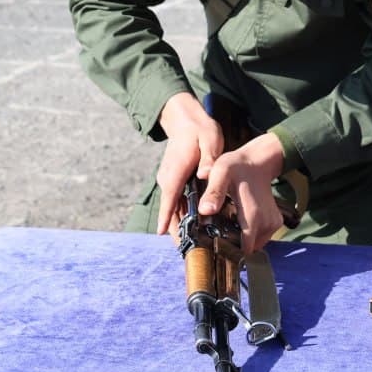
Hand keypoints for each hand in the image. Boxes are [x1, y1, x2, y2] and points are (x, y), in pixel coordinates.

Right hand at [155, 93, 222, 237]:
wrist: (186, 120)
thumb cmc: (200, 131)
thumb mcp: (209, 141)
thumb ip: (208, 159)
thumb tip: (205, 175)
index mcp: (176, 171)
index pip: (169, 198)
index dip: (166, 217)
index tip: (161, 234)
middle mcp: (168, 178)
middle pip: (170, 209)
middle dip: (175, 229)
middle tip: (185, 251)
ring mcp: (169, 179)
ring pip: (173, 207)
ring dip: (179, 224)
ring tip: (189, 245)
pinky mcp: (174, 180)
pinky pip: (176, 201)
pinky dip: (181, 214)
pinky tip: (192, 226)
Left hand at [199, 133, 285, 255]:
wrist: (257, 161)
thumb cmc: (237, 166)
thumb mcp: (221, 173)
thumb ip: (214, 192)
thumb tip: (205, 210)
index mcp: (253, 216)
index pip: (242, 251)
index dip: (227, 252)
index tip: (213, 246)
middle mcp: (266, 224)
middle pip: (246, 249)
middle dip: (230, 246)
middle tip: (215, 233)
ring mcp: (272, 224)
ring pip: (253, 245)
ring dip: (239, 240)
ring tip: (225, 226)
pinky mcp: (275, 224)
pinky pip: (259, 238)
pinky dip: (248, 235)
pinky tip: (237, 222)